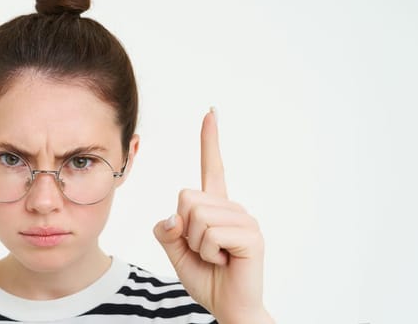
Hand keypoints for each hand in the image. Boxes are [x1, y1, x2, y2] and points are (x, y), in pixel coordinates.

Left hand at [153, 108, 273, 323]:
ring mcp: (244, 219)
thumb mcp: (176, 251)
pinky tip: (225, 261)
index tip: (210, 112)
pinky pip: (210, 234)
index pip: (211, 167)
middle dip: (184, 231)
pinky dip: (208, 253)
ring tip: (216, 258)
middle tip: (205, 251)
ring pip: (196, 217)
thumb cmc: (206, 278)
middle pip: (186, 198)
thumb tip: (173, 217)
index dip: (210, 140)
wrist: (228, 307)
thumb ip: (166, 230)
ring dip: (196, 246)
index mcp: (215, 207)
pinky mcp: (251, 236)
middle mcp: (232, 207)